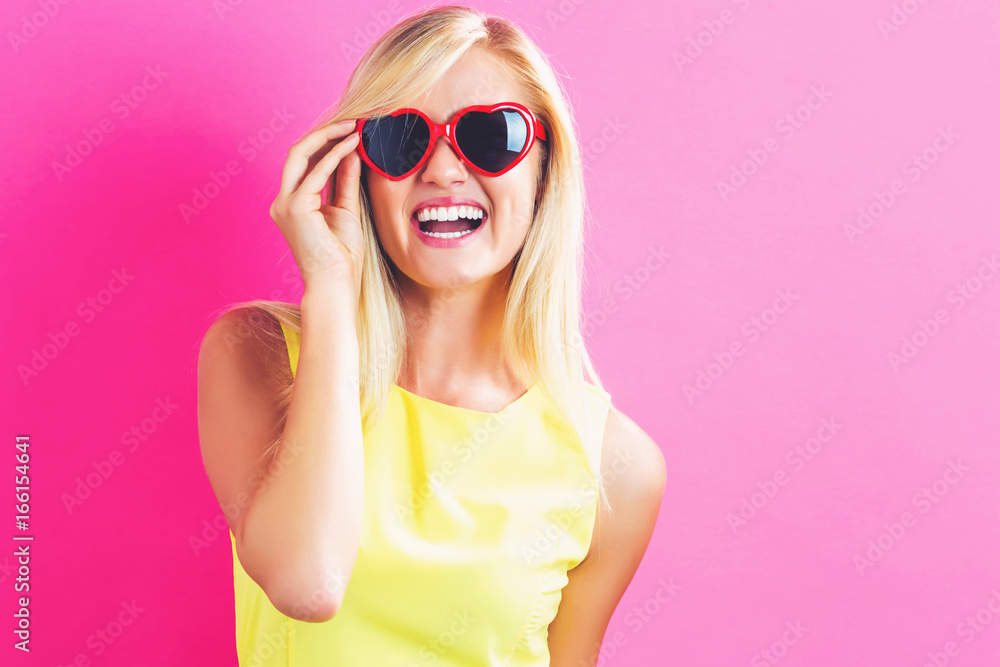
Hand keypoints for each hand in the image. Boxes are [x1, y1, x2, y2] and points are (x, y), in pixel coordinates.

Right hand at [269, 120, 364, 297]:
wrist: (336, 283)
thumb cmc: (342, 255)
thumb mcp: (346, 209)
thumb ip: (345, 181)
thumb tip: (351, 152)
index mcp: (293, 203)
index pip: (305, 164)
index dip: (326, 144)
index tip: (349, 131)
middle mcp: (283, 201)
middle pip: (298, 154)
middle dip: (323, 134)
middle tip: (350, 121)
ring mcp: (285, 204)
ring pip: (301, 156)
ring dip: (328, 137)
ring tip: (353, 126)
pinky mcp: (295, 208)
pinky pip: (316, 172)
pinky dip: (335, 155)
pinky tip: (352, 144)